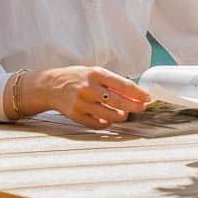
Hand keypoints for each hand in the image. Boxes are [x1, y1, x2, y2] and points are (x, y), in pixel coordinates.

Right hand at [20, 65, 150, 128]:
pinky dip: (106, 123)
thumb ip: (112, 82)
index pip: (123, 85)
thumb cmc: (77, 78)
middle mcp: (89, 88)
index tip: (147, 98)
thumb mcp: (94, 73)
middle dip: (134, 106)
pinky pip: (97, 124)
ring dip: (121, 116)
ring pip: (110, 116)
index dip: (138, 93)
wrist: (50, 86)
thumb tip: (135, 94)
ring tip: (125, 114)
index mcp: (96, 74)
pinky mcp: (76, 115)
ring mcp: (81, 103)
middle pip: (119, 102)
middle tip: (141, 108)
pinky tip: (109, 119)